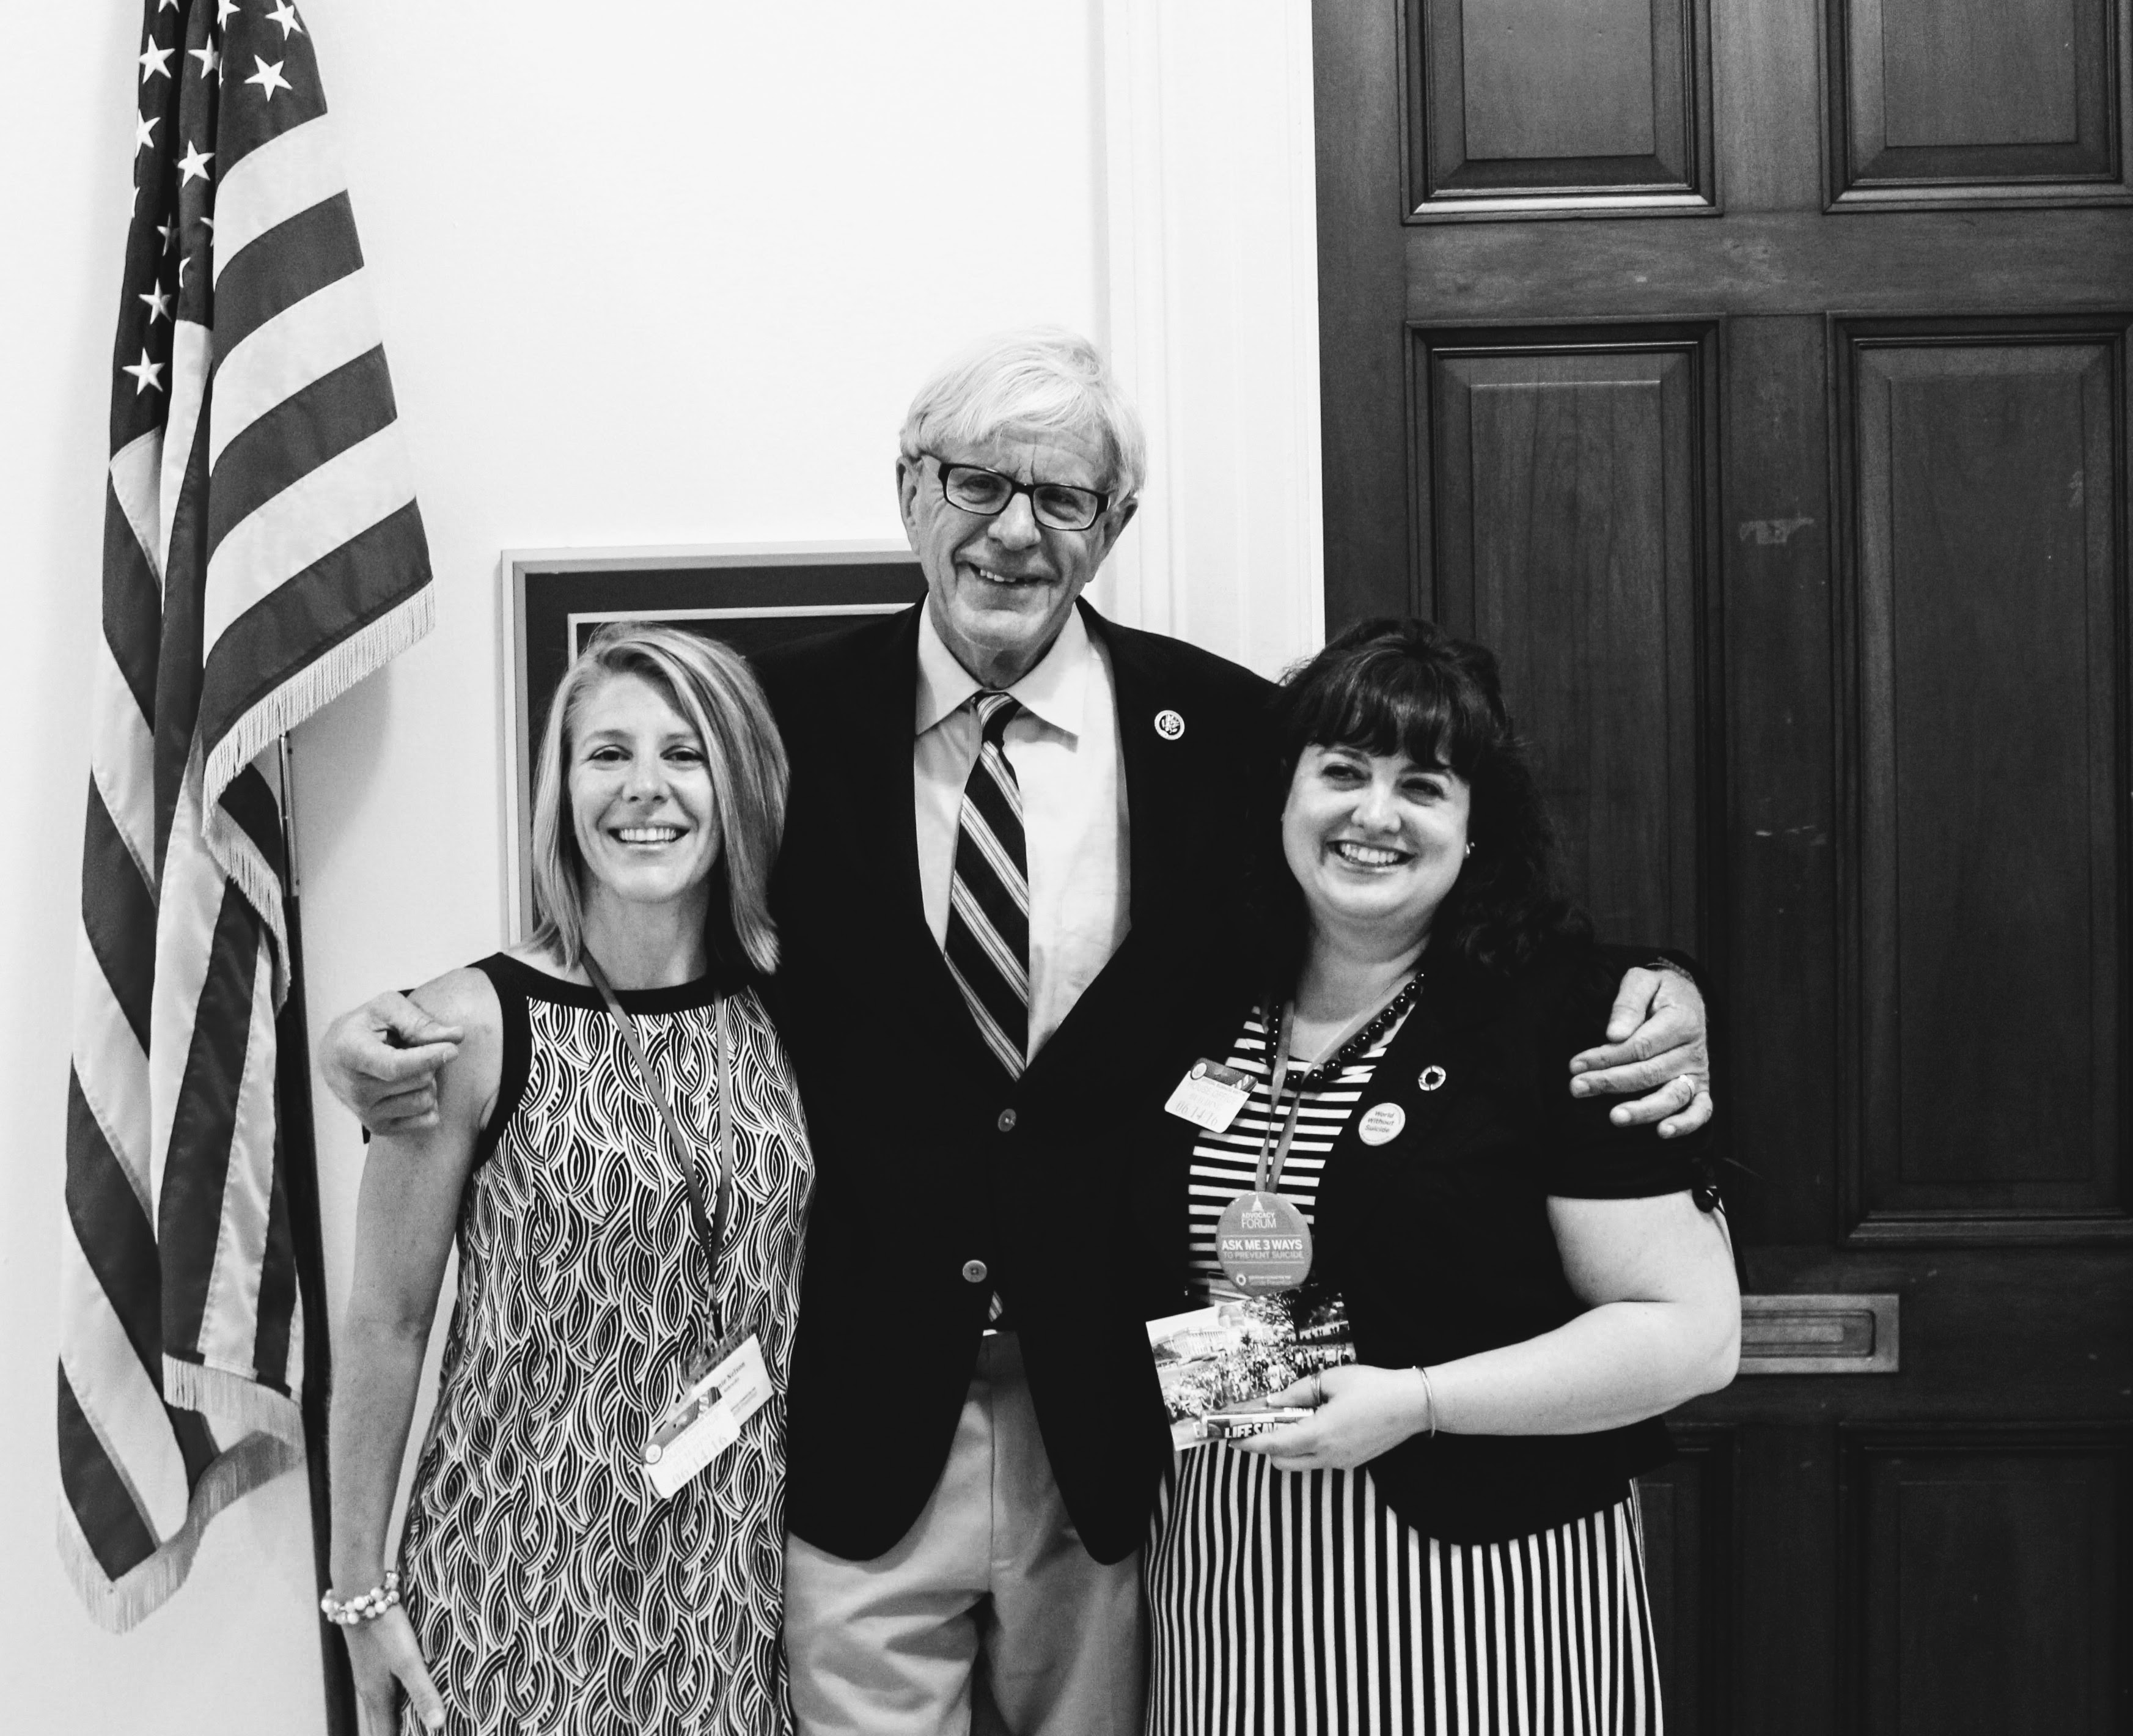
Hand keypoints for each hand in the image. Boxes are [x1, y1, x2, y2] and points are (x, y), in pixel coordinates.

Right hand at [324, 993, 463, 1135]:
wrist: (335, 1056)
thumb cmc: (365, 1027)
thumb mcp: (386, 1009)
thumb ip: (420, 1022)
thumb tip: (457, 1036)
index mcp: (351, 1053)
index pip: (396, 1066)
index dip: (429, 1058)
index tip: (453, 1049)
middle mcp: (355, 1089)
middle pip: (419, 1080)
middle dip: (429, 1061)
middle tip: (412, 1050)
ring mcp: (365, 1113)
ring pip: (425, 1101)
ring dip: (429, 1081)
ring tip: (410, 1068)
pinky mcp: (379, 1127)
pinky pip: (427, 1121)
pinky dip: (429, 1103)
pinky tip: (410, 1087)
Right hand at [344, 1606, 444, 1734]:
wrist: (359, 1594)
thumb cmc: (385, 1630)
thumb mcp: (408, 1661)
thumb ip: (423, 1692)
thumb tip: (437, 1726)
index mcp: (377, 1697)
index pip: (384, 1735)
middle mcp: (368, 1689)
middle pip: (380, 1723)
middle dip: (395, 1733)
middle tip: (415, 1732)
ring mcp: (367, 1672)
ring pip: (380, 1704)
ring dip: (393, 1716)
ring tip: (410, 1722)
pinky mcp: (370, 1656)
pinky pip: (381, 1686)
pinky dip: (393, 1696)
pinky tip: (404, 1687)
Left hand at [1227, 1364, 1428, 1472]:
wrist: (1413, 1405)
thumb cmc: (1373, 1387)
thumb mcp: (1331, 1381)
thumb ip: (1298, 1394)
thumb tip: (1273, 1402)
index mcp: (1320, 1434)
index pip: (1274, 1445)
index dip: (1250, 1442)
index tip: (1232, 1437)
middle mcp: (1328, 1455)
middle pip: (1282, 1461)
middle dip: (1266, 1446)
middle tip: (1260, 1424)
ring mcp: (1341, 1463)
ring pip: (1300, 1464)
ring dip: (1287, 1448)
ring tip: (1288, 1421)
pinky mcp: (1351, 1462)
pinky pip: (1318, 1461)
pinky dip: (1306, 1448)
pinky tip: (1312, 1425)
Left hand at [1568, 966, 1711, 1137]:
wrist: (1686, 997)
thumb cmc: (1658, 991)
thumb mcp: (1642, 981)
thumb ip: (1628, 1004)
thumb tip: (1614, 1034)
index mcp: (1680, 1021)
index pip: (1639, 1047)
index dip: (1606, 1057)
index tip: (1575, 1065)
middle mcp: (1692, 1050)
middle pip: (1649, 1073)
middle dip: (1610, 1082)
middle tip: (1577, 1087)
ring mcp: (1697, 1071)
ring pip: (1672, 1096)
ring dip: (1643, 1110)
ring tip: (1615, 1118)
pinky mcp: (1700, 1087)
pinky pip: (1701, 1110)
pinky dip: (1685, 1124)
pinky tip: (1662, 1132)